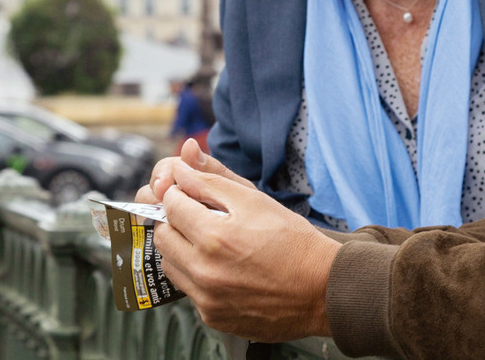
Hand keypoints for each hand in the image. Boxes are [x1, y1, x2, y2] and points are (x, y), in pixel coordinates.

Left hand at [136, 139, 340, 341]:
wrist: (322, 289)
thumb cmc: (294, 241)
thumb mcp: (256, 200)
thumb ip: (212, 181)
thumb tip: (181, 167)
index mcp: (214, 236)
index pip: (171, 205)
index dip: (178, 193)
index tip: (188, 191)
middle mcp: (204, 271)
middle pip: (163, 236)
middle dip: (174, 220)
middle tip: (196, 215)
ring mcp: (206, 298)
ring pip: (170, 265)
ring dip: (180, 247)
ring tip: (208, 241)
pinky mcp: (213, 317)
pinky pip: (188, 290)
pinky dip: (195, 274)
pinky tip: (221, 267)